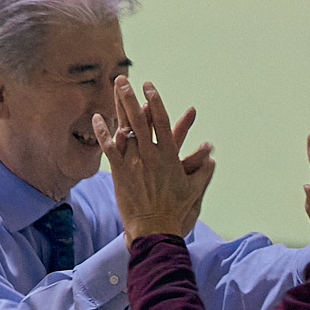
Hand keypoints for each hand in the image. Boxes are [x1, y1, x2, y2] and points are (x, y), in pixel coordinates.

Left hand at [91, 78, 215, 241]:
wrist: (155, 228)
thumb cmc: (175, 211)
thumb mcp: (193, 191)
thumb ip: (203, 173)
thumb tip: (212, 160)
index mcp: (169, 157)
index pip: (162, 123)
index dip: (155, 102)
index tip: (149, 86)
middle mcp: (151, 156)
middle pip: (139, 120)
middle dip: (130, 98)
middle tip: (122, 80)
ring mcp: (134, 163)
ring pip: (124, 130)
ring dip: (118, 108)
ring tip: (113, 90)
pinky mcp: (120, 173)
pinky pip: (109, 149)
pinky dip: (103, 133)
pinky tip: (97, 118)